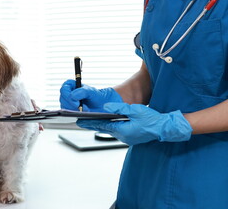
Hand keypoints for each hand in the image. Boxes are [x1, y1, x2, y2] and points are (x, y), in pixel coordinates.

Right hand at [59, 79, 122, 111]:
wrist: (102, 106)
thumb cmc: (96, 96)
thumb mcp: (91, 91)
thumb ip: (82, 91)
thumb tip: (72, 96)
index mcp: (71, 86)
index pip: (64, 89)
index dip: (67, 95)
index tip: (76, 101)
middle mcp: (68, 94)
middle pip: (63, 99)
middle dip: (71, 105)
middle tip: (81, 108)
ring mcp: (68, 103)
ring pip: (64, 107)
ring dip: (74, 110)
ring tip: (85, 110)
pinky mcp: (70, 112)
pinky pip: (68, 114)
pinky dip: (75, 115)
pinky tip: (82, 115)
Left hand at [76, 102, 192, 144]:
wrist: (165, 129)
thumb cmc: (152, 119)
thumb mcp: (135, 110)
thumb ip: (119, 108)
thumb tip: (106, 107)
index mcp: (123, 130)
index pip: (102, 125)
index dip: (90, 122)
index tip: (80, 120)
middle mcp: (123, 136)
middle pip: (104, 128)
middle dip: (93, 124)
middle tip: (81, 121)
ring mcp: (127, 138)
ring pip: (110, 130)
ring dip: (101, 125)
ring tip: (91, 121)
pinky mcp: (131, 137)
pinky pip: (117, 131)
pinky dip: (110, 126)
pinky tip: (107, 123)